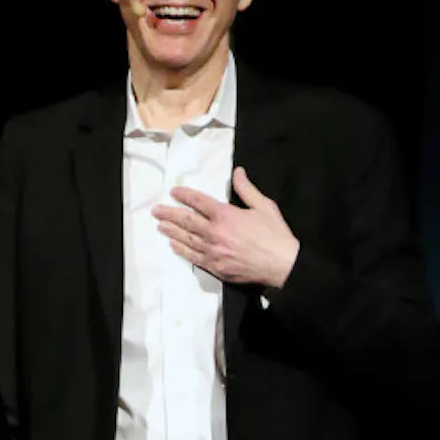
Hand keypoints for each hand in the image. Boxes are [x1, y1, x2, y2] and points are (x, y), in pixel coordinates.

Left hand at [153, 167, 299, 287]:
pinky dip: (182, 251)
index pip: (199, 202)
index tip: (174, 192)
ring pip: (186, 239)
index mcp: (226, 215)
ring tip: (160, 225)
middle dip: (169, 214)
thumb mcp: (264, 206)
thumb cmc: (275, 235)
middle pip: (186, 221)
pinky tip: (174, 246)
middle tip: (156, 210)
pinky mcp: (216, 267)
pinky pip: (193, 258)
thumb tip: (237, 172)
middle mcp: (215, 232)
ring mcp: (213, 251)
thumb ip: (247, 189)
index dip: (184, 195)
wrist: (282, 265)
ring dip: (171, 231)